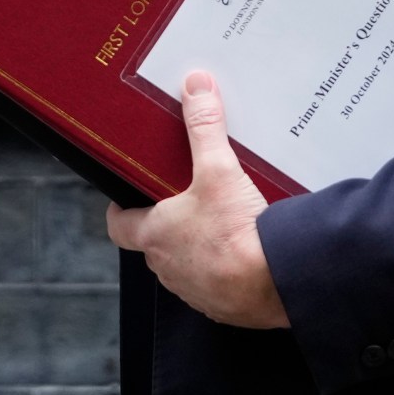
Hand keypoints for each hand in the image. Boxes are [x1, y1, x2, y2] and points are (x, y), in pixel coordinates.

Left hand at [105, 70, 289, 329]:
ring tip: (223, 223)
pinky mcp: (222, 306)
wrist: (274, 283)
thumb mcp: (219, 169)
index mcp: (154, 234)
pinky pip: (215, 285)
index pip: (119, 224)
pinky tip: (246, 250)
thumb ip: (205, 127)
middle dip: (169, 223)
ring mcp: (193, 290)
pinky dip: (225, 270)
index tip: (129, 196)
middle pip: (155, 242)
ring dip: (198, 248)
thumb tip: (195, 88)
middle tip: (188, 199)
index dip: (121, 208)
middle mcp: (166, 267)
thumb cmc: (236, 234)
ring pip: (185, 265)